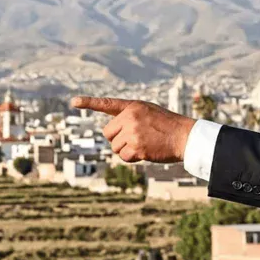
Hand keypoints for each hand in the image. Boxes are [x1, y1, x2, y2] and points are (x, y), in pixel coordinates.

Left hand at [71, 96, 195, 162]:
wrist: (185, 136)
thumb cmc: (168, 126)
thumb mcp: (148, 112)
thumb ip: (130, 117)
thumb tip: (111, 133)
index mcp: (133, 106)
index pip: (107, 103)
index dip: (89, 102)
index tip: (74, 102)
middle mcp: (130, 117)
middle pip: (108, 133)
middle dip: (117, 139)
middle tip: (135, 139)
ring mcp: (132, 132)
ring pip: (114, 147)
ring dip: (126, 150)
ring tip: (144, 144)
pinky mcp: (136, 146)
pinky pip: (123, 157)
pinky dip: (131, 158)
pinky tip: (145, 152)